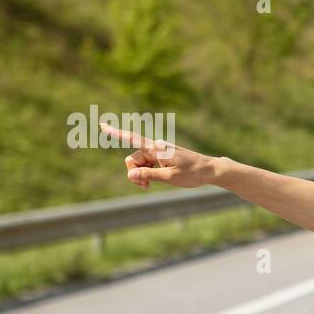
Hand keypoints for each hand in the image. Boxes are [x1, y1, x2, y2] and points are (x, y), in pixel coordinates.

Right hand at [100, 123, 219, 189]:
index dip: (116, 133)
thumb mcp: (169, 177)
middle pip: (134, 158)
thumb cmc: (192, 173)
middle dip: (135, 173)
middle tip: (146, 187)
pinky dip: (149, 173)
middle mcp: (156, 147)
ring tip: (152, 186)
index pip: (133, 139)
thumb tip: (129, 173)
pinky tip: (159, 180)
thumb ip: (148, 175)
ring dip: (142, 175)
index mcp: (157, 149)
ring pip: (140, 163)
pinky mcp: (163, 157)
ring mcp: (160, 152)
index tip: (102, 125)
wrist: (210, 170)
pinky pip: (149, 164)